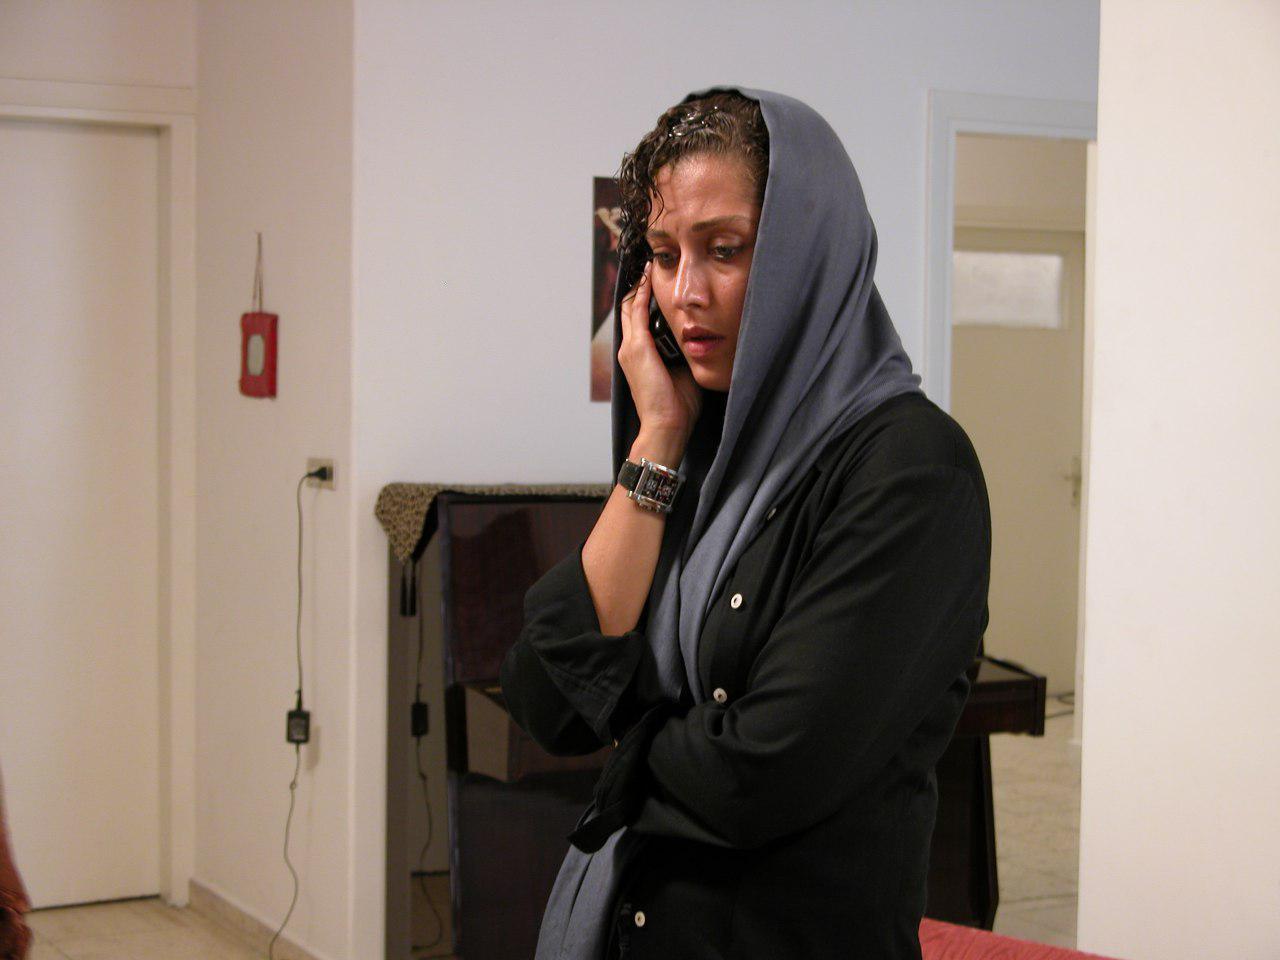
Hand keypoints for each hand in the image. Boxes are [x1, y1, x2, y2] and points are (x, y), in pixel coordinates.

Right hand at [617, 262, 701, 444]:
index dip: (642, 301)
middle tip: (648, 267)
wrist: (666, 425)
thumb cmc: (677, 407)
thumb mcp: (682, 374)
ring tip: (648, 266)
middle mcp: (629, 349)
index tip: (654, 284)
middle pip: (629, 309)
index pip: (637, 321)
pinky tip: (648, 278)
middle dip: (637, 287)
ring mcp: (630, 348)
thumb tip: (700, 344)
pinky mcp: (636, 348)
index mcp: (639, 357)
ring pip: (630, 307)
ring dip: (638, 286)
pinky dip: (641, 293)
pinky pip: (637, 312)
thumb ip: (684, 357)